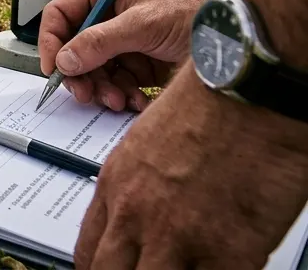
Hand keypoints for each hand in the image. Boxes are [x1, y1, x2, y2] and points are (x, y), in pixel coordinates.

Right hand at [38, 0, 219, 110]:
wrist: (233, 33)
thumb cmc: (191, 11)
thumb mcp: (142, 23)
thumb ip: (100, 41)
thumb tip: (64, 61)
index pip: (60, 16)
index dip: (51, 41)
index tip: (53, 68)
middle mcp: (108, 20)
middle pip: (74, 50)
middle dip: (80, 75)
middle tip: (86, 94)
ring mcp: (123, 45)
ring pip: (95, 72)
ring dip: (103, 90)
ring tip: (119, 100)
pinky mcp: (140, 67)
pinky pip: (118, 85)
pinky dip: (124, 96)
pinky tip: (137, 100)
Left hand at [75, 68, 307, 268]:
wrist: (251, 88)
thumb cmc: (209, 102)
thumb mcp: (150, 141)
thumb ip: (139, 183)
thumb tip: (140, 212)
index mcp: (116, 185)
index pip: (88, 248)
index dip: (99, 267)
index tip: (109, 269)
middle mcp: (137, 215)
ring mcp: (179, 238)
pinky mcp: (227, 252)